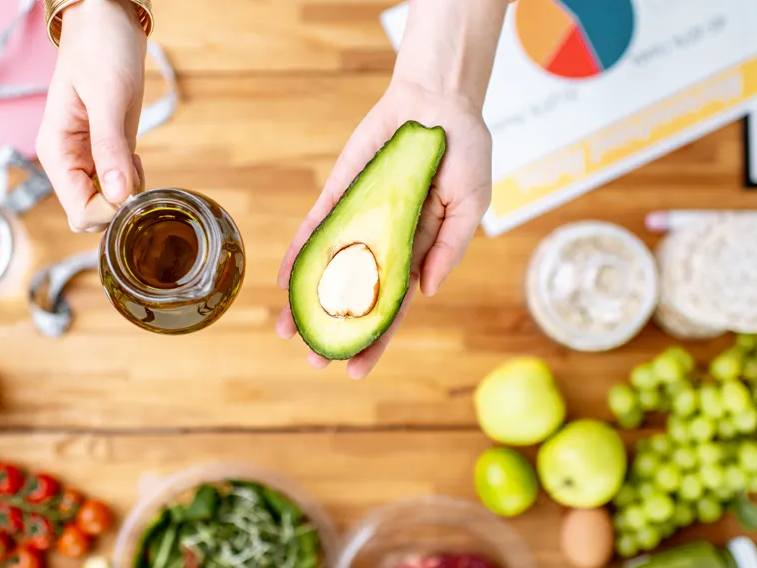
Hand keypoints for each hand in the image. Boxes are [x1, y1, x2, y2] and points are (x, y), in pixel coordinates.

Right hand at [35, 0, 146, 232]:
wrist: (106, 20)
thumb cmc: (99, 48)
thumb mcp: (107, 97)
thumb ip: (110, 147)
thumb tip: (117, 196)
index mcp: (56, 151)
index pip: (79, 211)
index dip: (109, 210)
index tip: (132, 187)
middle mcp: (68, 160)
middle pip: (89, 214)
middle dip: (118, 205)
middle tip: (136, 169)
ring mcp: (86, 157)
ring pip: (104, 202)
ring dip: (126, 192)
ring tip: (135, 157)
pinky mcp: (105, 151)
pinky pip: (116, 185)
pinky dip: (131, 180)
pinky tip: (136, 156)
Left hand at [274, 80, 493, 378]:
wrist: (439, 100)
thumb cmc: (465, 152)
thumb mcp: (472, 203)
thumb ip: (451, 246)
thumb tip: (427, 291)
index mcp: (419, 252)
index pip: (392, 307)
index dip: (375, 340)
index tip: (356, 371)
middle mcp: (385, 242)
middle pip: (356, 297)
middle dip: (335, 330)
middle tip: (314, 363)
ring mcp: (360, 219)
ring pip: (329, 269)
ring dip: (307, 301)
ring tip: (285, 333)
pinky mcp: (341, 194)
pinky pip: (317, 228)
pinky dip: (300, 253)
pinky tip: (284, 279)